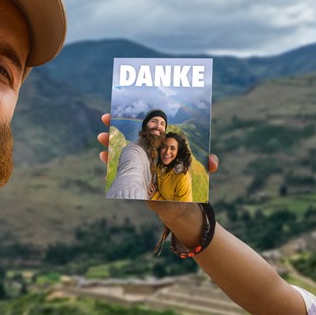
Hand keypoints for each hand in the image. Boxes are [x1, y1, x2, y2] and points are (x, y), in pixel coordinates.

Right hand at [99, 113, 218, 171]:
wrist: (180, 205)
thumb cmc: (188, 183)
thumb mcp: (200, 171)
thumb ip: (208, 164)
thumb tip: (213, 162)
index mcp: (161, 146)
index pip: (148, 129)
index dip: (138, 119)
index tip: (128, 109)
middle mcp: (148, 153)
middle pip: (130, 136)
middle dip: (116, 126)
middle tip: (105, 118)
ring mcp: (139, 165)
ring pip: (122, 151)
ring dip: (109, 144)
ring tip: (101, 138)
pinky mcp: (134, 179)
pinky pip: (119, 170)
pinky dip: (109, 165)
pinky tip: (103, 158)